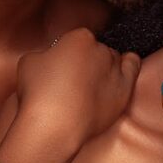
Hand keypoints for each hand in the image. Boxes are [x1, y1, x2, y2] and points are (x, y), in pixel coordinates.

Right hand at [15, 27, 140, 151]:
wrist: (55, 125)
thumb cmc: (39, 94)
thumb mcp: (29, 62)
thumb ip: (45, 54)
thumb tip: (50, 59)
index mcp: (78, 38)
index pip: (76, 39)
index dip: (68, 52)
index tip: (61, 65)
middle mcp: (100, 49)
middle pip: (95, 50)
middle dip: (85, 60)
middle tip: (72, 79)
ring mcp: (114, 68)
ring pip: (112, 60)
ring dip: (103, 67)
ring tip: (90, 84)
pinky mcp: (124, 88)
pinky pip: (132, 68)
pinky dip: (128, 65)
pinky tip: (125, 66)